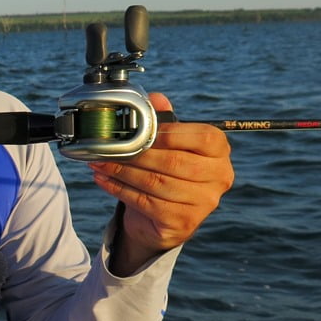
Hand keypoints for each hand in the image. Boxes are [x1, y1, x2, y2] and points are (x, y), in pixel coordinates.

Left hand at [89, 93, 234, 275]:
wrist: (166, 217)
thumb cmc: (169, 171)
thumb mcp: (170, 143)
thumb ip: (165, 121)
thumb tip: (156, 98)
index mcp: (220, 151)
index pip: (202, 138)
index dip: (168, 133)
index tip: (138, 131)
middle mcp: (219, 177)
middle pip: (174, 162)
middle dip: (136, 154)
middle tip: (108, 148)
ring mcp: (204, 203)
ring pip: (156, 183)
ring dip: (122, 171)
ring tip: (100, 161)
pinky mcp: (184, 222)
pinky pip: (145, 202)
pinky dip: (119, 189)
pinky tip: (103, 179)